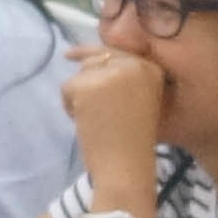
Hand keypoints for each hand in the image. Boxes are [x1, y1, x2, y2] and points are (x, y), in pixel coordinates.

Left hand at [63, 45, 167, 200]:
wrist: (126, 166)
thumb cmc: (132, 141)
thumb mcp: (137, 100)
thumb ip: (121, 78)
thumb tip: (84, 57)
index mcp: (151, 68)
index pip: (115, 51)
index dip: (92, 54)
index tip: (69, 56)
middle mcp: (134, 64)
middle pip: (95, 60)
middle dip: (87, 84)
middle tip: (98, 114)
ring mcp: (111, 73)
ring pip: (80, 74)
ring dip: (79, 97)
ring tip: (97, 120)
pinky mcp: (88, 85)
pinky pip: (67, 87)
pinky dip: (69, 106)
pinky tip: (86, 122)